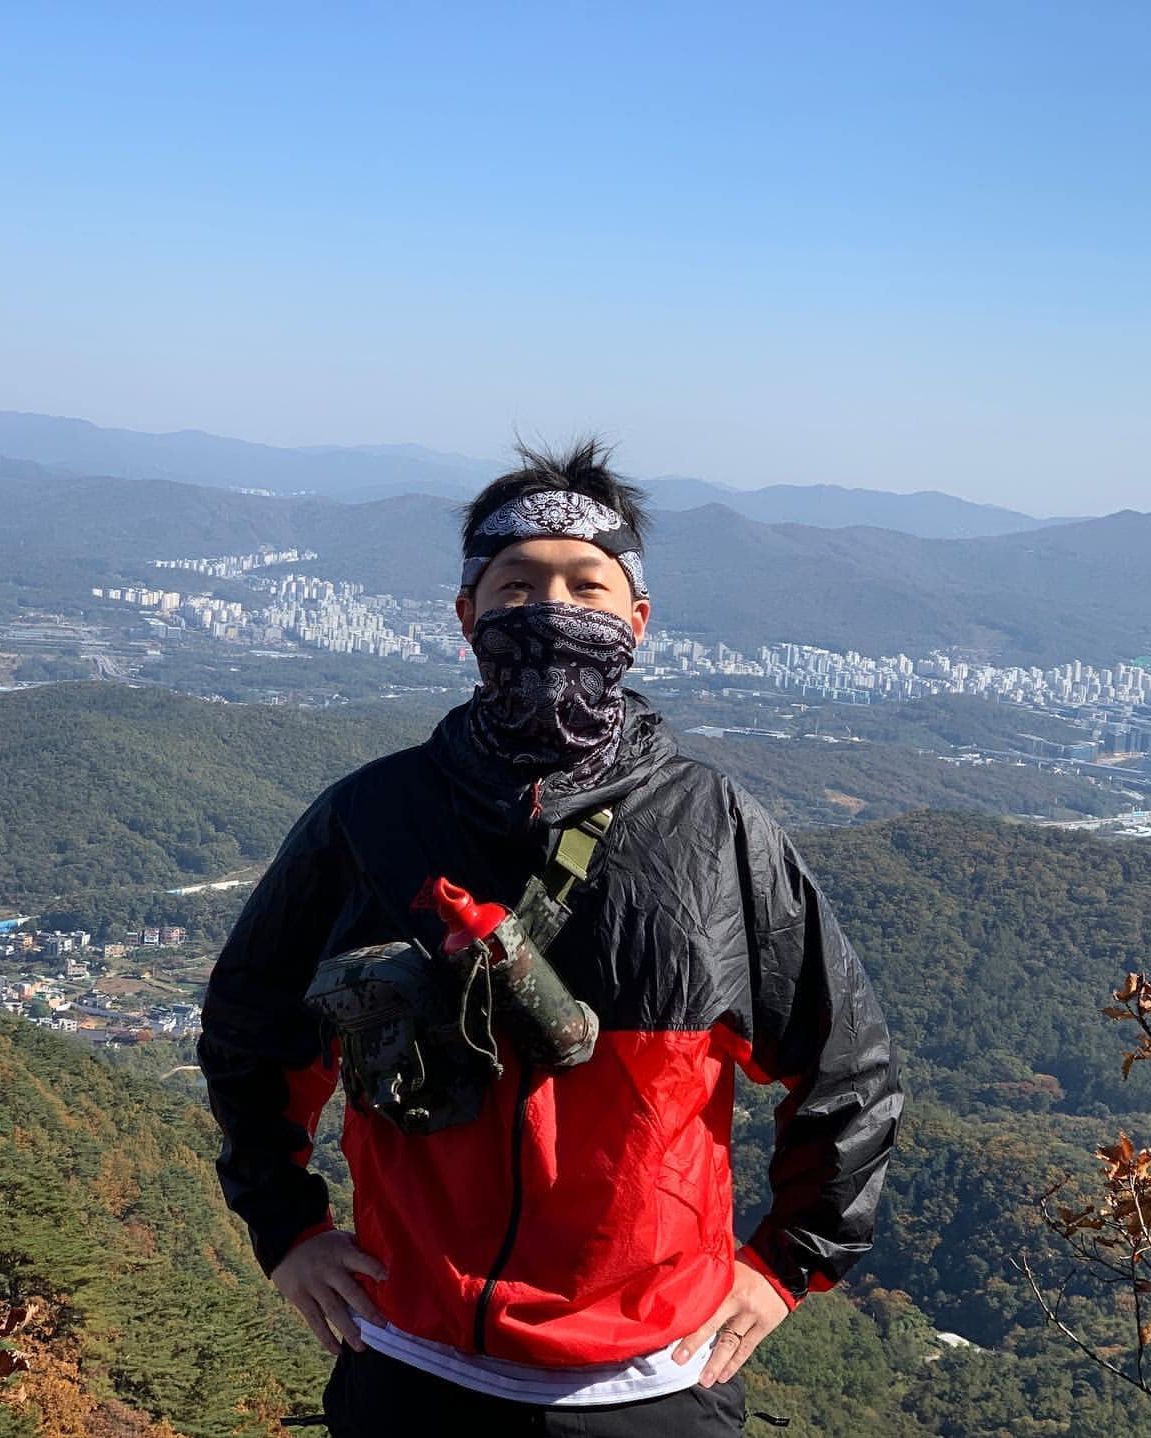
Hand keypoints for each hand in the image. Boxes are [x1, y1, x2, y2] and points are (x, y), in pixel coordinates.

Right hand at [271, 1229, 387, 1355]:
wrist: (287, 1243)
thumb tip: (385, 1266)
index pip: (360, 1260)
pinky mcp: (301, 1298)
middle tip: (382, 1325)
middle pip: (349, 1292)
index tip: (386, 1278)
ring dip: (348, 1331)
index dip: (373, 1268)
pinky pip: (315, 1321)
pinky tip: (337, 1350)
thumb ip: (358, 1252)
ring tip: (361, 1346)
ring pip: (333, 1311)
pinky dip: (326, 1337)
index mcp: (342, 1253)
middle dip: (367, 1310)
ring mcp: (314, 1285)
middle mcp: (329, 1270)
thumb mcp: (341, 1239)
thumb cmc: (323, 1244)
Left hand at [673, 1253, 790, 1386]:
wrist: (781, 1269)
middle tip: (679, 1360)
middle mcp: (738, 1301)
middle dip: (695, 1344)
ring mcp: (752, 1315)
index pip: (703, 1303)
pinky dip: (735, 1363)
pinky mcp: (764, 1326)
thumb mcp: (726, 1265)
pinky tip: (724, 1376)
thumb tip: (681, 1288)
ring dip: (716, 1364)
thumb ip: (709, 1279)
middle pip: (713, 1325)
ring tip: (705, 1381)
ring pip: (730, 1343)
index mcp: (726, 1283)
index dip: (686, 1319)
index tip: (668, 1333)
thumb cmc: (747, 1265)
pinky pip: (747, 1348)